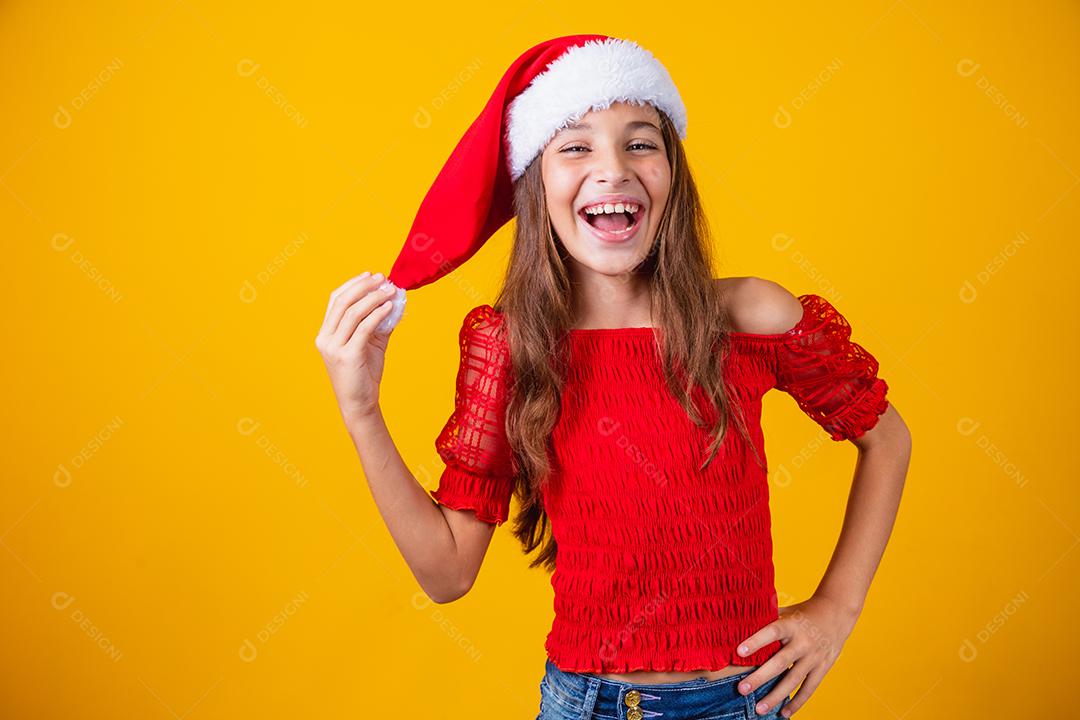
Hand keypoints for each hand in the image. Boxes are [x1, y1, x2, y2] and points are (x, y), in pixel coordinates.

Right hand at [315, 271, 397, 422]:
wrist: (360, 403)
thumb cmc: (364, 373)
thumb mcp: (371, 343)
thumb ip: (379, 323)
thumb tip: (394, 300)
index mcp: (325, 333)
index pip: (335, 300)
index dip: (353, 284)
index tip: (371, 275)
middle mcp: (325, 338)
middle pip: (343, 302)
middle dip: (364, 287)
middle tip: (383, 279)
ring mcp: (334, 347)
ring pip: (353, 313)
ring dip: (374, 298)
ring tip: (390, 290)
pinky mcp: (347, 356)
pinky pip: (364, 328)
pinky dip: (377, 314)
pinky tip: (390, 307)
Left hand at [733, 594, 859, 716]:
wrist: (836, 613)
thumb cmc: (803, 613)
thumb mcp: (787, 611)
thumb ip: (766, 618)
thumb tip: (738, 623)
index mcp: (791, 625)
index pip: (772, 631)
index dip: (756, 641)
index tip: (738, 652)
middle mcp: (803, 642)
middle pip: (780, 662)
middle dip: (760, 677)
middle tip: (742, 689)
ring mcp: (814, 657)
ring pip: (793, 679)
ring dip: (776, 696)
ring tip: (759, 709)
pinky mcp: (823, 668)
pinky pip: (809, 688)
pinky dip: (797, 702)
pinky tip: (783, 713)